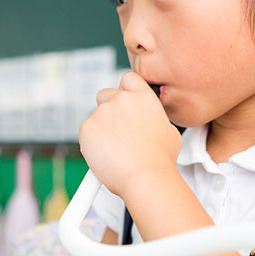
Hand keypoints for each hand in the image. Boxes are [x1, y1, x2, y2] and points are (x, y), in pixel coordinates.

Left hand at [78, 72, 181, 200]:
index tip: (125, 103)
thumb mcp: (167, 131)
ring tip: (116, 152)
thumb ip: (152, 118)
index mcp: (143, 98)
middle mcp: (122, 100)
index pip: (128, 79)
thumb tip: (147, 122)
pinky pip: (87, 133)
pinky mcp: (87, 128)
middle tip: (117, 132)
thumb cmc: (159, 160)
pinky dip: (92, 144)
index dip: (124, 90)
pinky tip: (107, 157)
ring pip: (95, 118)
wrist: (145, 176)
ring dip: (102, 130)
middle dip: (108, 110)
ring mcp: (102, 113)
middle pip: (106, 95)